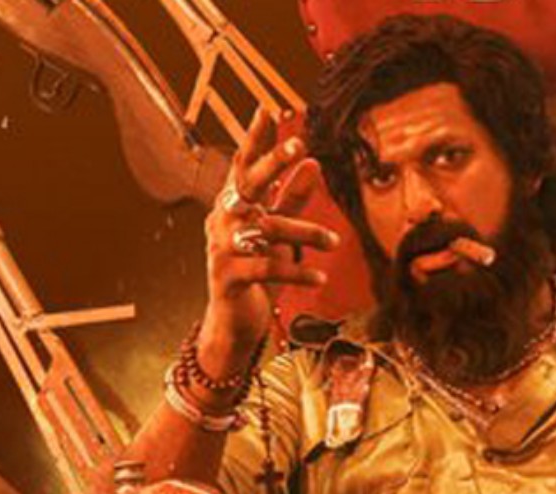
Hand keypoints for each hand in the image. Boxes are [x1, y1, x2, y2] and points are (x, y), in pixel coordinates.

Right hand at [200, 110, 339, 372]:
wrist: (233, 322)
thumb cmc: (256, 269)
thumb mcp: (278, 231)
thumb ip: (293, 198)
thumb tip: (313, 162)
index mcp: (232, 205)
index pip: (242, 166)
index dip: (254, 139)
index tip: (266, 110)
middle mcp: (222, 221)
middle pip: (247, 186)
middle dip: (273, 164)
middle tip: (299, 147)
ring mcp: (221, 248)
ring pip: (267, 229)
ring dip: (305, 232)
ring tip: (334, 242)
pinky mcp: (228, 277)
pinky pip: (268, 268)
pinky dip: (298, 272)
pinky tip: (320, 278)